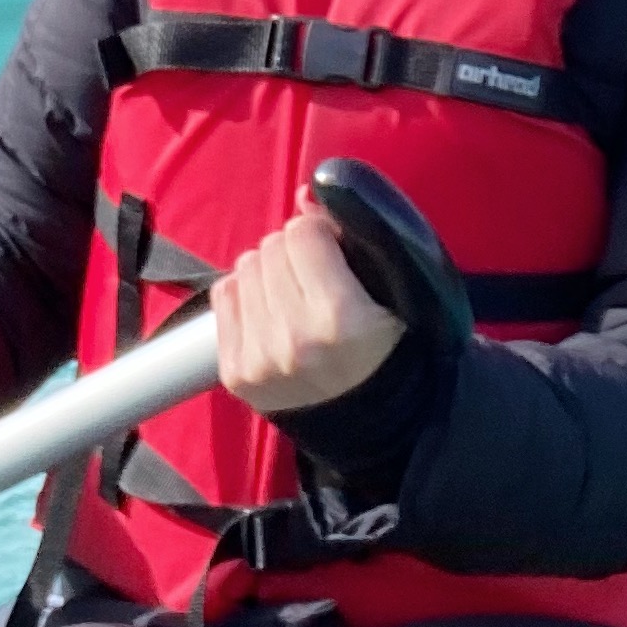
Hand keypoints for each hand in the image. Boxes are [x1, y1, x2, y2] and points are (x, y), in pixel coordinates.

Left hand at [214, 193, 403, 413]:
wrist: (383, 430)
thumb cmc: (400, 353)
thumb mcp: (402, 293)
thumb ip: (358, 239)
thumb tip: (304, 195)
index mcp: (339, 317)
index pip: (303, 231)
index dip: (324, 234)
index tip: (339, 253)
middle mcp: (292, 339)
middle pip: (271, 246)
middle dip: (295, 251)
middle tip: (320, 277)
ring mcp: (259, 360)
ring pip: (245, 267)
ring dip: (270, 272)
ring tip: (298, 297)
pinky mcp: (237, 374)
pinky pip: (224, 297)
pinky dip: (247, 295)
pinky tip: (275, 313)